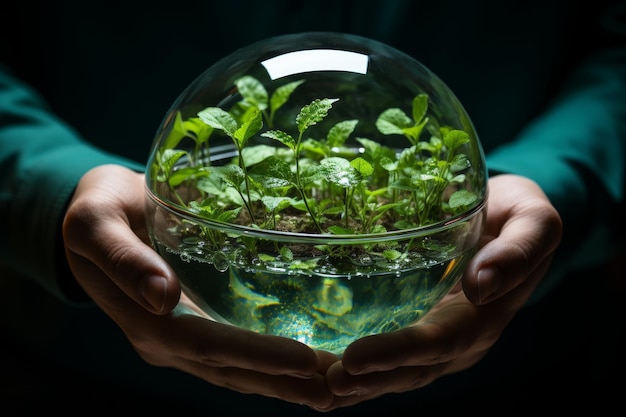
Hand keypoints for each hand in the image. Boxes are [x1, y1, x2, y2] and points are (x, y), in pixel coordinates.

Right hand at [62, 164, 333, 407]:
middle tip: (335, 390)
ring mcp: (179, 335)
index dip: (255, 355)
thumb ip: (123, 259)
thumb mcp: (96, 223)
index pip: (207, 346)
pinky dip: (268, 363)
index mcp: (143, 320)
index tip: (305, 360)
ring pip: (235, 369)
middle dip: (282, 382)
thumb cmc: (99, 208)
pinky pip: (233, 352)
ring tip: (330, 388)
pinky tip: (302, 364)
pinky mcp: (193, 323)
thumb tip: (163, 299)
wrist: (98, 212)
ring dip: (282, 382)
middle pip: (229, 369)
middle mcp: (163, 339)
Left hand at [320, 174, 562, 409]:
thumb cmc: (519, 214)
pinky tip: (321, 371)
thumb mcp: (534, 221)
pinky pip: (390, 356)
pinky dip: (357, 369)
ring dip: (356, 383)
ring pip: (397, 372)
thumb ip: (518, 250)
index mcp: (485, 315)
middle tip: (321, 383)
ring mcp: (440, 338)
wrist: (513, 221)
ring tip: (312, 386)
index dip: (397, 353)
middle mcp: (461, 338)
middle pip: (412, 369)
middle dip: (367, 381)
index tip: (354, 359)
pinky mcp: (422, 326)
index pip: (438, 342)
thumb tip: (483, 285)